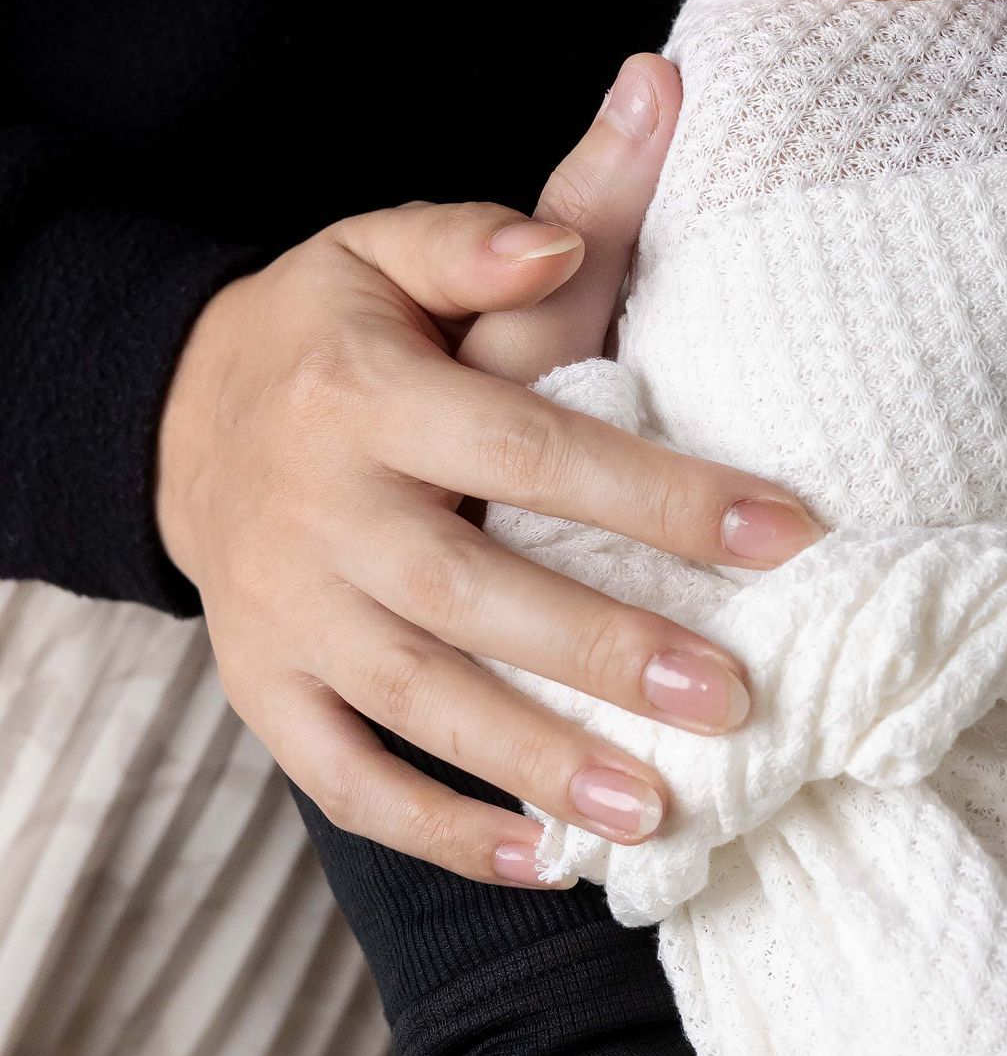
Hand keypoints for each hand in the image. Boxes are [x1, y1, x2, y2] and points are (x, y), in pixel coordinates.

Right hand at [156, 64, 818, 883]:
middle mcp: (322, 510)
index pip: (536, 443)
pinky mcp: (264, 686)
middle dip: (608, 652)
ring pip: (420, 703)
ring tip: (659, 812)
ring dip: (539, 764)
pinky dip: (440, 829)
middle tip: (736, 698)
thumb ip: (494, 225)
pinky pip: (347, 777)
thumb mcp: (382, 247)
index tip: (789, 531)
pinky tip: (545, 861)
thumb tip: (590, 194)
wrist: (168, 416)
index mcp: (369, 393)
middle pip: (479, 592)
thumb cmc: (329, 330)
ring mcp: (285, 612)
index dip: (663, 494)